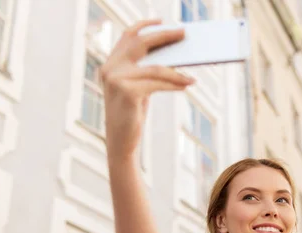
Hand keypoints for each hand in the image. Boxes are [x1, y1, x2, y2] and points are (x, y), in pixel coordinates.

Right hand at [100, 19, 194, 164]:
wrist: (120, 142)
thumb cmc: (131, 114)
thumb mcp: (138, 88)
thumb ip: (146, 70)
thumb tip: (173, 55)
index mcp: (110, 65)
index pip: (126, 37)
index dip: (143, 26)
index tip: (161, 20)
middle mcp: (109, 69)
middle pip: (141, 43)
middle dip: (165, 36)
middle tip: (185, 34)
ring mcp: (116, 79)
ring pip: (155, 68)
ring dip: (177, 71)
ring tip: (192, 74)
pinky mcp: (127, 91)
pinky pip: (158, 83)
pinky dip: (175, 83)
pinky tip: (186, 84)